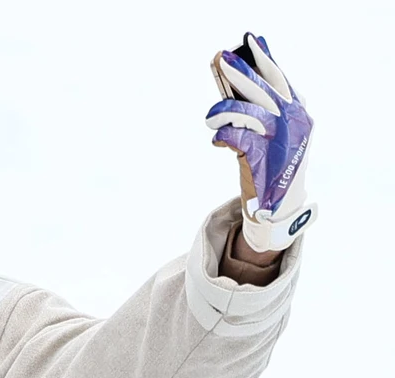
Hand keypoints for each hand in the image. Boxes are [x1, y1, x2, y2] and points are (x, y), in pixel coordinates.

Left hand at [206, 32, 314, 253]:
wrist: (279, 204)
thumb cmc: (272, 163)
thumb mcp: (271, 131)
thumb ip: (259, 108)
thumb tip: (234, 80)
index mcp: (298, 112)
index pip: (280, 80)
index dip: (265, 60)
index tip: (251, 41)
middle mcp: (293, 122)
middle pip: (262, 90)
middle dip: (239, 72)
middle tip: (221, 57)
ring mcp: (279, 139)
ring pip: (246, 112)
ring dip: (222, 110)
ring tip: (212, 116)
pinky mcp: (262, 158)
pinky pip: (235, 137)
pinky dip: (222, 135)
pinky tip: (218, 139)